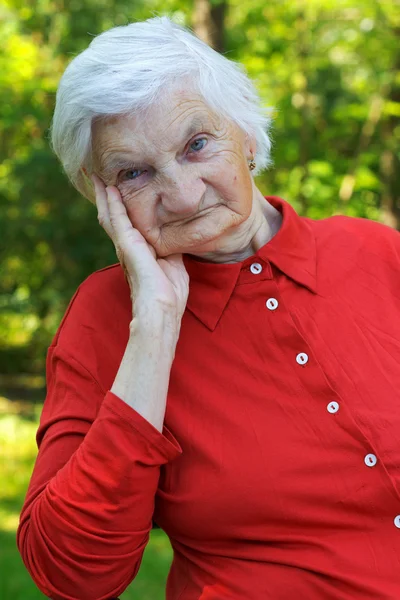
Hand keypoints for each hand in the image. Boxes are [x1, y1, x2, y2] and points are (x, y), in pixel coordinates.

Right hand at [92, 174, 188, 327]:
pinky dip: (114, 201)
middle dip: (106, 195)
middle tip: (99, 175)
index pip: (125, 223)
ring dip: (104, 194)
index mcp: (137, 250)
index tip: (118, 189)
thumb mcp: (173, 261)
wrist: (162, 307)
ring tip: (98, 175)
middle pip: (111, 215)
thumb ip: (170, 245)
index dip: (120, 206)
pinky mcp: (126, 244)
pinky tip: (111, 187)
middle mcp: (126, 246)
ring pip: (109, 213)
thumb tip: (178, 233)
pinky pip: (117, 218)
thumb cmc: (169, 292)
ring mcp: (124, 245)